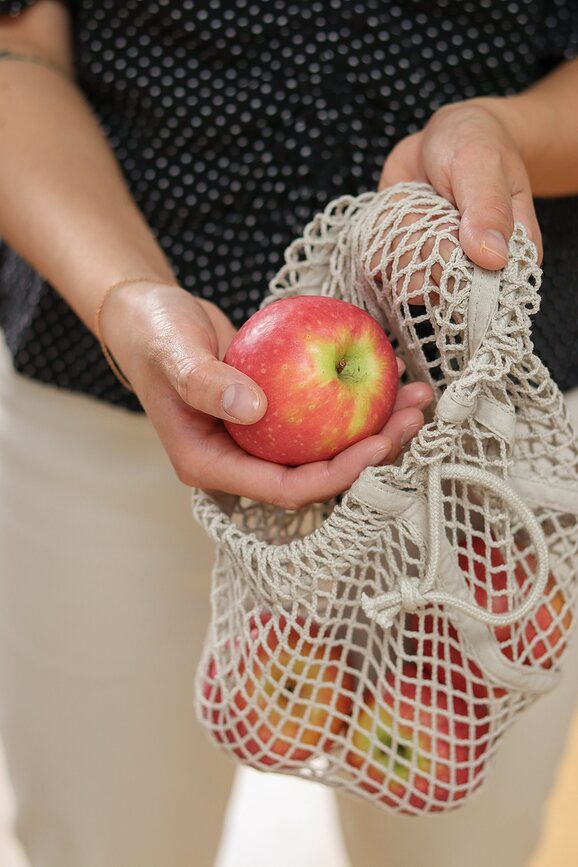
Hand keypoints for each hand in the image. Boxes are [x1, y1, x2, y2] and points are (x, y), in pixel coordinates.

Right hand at [99, 282, 432, 508]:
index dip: (336, 475)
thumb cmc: (153, 334)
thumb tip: (253, 410)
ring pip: (325, 448)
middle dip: (370, 453)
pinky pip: (321, 418)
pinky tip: (391, 378)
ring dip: (374, 427)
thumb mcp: (173, 352)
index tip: (378, 444)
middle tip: (413, 417)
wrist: (151, 317)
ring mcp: (258, 440)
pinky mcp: (275, 416)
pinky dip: (356, 402)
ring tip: (416, 396)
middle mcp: (240, 461)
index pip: (284, 489)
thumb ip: (204, 382)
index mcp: (211, 465)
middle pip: (317, 475)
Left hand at [379, 99, 542, 268]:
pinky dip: (380, 232)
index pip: (477, 288)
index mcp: (509, 255)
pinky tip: (399, 208)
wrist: (447, 134)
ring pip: (403, 275)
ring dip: (400, 233)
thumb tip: (493, 259)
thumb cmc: (475, 143)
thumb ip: (487, 209)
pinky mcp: (406, 259)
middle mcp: (473, 269)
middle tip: (434, 202)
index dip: (452, 259)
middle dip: (423, 239)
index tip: (446, 223)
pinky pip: (379, 263)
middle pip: (436, 284)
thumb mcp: (482, 164)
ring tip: (419, 201)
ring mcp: (436, 266)